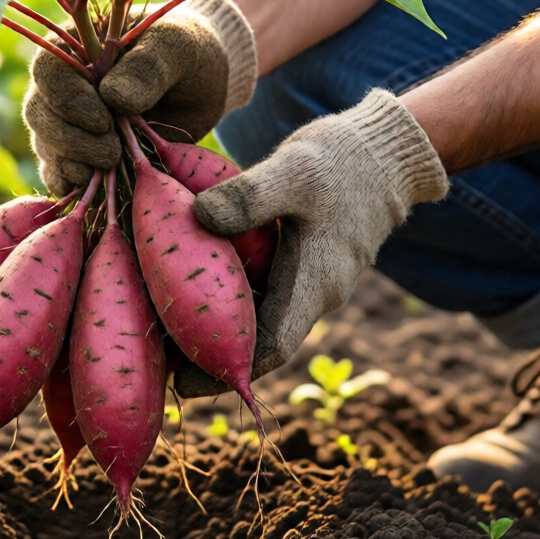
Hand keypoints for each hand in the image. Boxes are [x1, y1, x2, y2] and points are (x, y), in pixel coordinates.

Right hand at [23, 0, 256, 195]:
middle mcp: (62, 84)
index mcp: (75, 46)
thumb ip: (148, 66)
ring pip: (45, 145)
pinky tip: (95, 187)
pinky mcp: (79, 154)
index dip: (67, 100)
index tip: (103, 121)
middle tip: (111, 151)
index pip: (48, 72)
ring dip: (71, 163)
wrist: (201, 85)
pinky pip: (57, 173)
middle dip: (70, 139)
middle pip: (39, 114)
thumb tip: (112, 97)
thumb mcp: (177, 48)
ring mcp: (66, 121)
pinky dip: (70, 184)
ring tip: (111, 164)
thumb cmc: (187, 53)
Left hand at [174, 89, 448, 396]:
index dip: (227, 371)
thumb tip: (197, 217)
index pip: (271, 348)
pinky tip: (190, 279)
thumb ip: (249, 196)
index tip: (182, 385)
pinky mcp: (299, 261)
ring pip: (257, 315)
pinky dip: (227, 292)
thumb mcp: (294, 170)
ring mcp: (307, 279)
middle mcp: (312, 292)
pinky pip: (260, 289)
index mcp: (314, 284)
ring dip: (216, 324)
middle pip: (257, 340)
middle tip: (156, 356)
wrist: (383, 153)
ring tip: (162, 324)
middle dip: (210, 353)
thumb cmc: (342, 163)